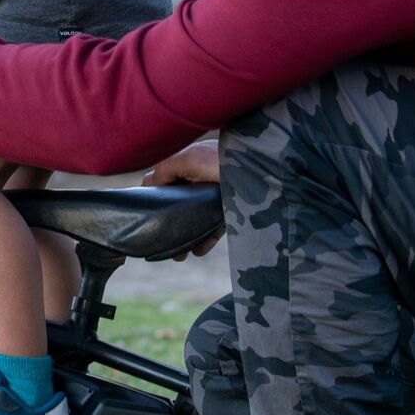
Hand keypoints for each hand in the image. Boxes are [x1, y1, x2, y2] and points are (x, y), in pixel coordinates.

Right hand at [144, 140, 223, 258]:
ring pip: (196, 218)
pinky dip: (206, 238)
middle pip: (179, 204)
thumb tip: (150, 187)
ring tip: (182, 254)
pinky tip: (199, 250)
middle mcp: (201, 178)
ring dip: (187, 236)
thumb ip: (166, 170)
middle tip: (166, 244)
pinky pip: (216, 225)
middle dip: (170, 224)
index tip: (149, 219)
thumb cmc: (225, 160)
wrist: (265, 171)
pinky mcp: (232, 207)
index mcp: (189, 164)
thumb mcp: (190, 160)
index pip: (163, 181)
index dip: (154, 200)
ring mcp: (217, 193)